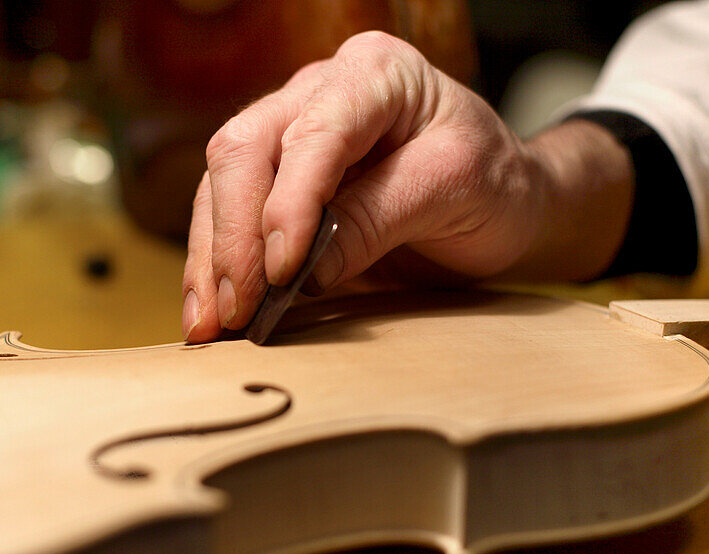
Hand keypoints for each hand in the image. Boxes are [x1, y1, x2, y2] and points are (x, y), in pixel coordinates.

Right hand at [182, 31, 632, 341]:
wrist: (499, 203)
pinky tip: (208, 309)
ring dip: (210, 258)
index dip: (290, 203)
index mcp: (374, 73)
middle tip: (239, 309)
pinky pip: (225, 214)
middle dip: (234, 237)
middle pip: (245, 150)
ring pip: (221, 185)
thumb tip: (303, 271)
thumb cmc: (491, 184)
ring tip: (211, 324)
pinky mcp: (274, 181)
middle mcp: (319, 92)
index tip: (283, 271)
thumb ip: (379, 219)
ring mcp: (289, 133)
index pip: (313, 133)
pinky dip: (213, 265)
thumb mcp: (456, 191)